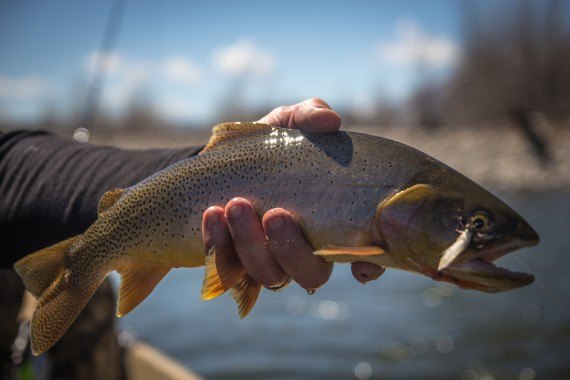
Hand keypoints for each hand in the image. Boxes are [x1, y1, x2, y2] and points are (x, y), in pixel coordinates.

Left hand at [202, 98, 384, 291]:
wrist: (221, 161)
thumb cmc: (268, 146)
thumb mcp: (288, 124)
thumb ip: (309, 116)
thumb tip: (330, 120)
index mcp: (330, 224)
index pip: (361, 254)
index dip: (367, 266)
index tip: (359, 267)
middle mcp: (304, 252)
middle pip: (311, 273)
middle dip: (291, 249)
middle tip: (274, 214)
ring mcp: (268, 262)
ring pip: (269, 275)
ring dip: (252, 244)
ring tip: (236, 206)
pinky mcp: (232, 265)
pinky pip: (227, 268)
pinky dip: (219, 242)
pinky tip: (213, 213)